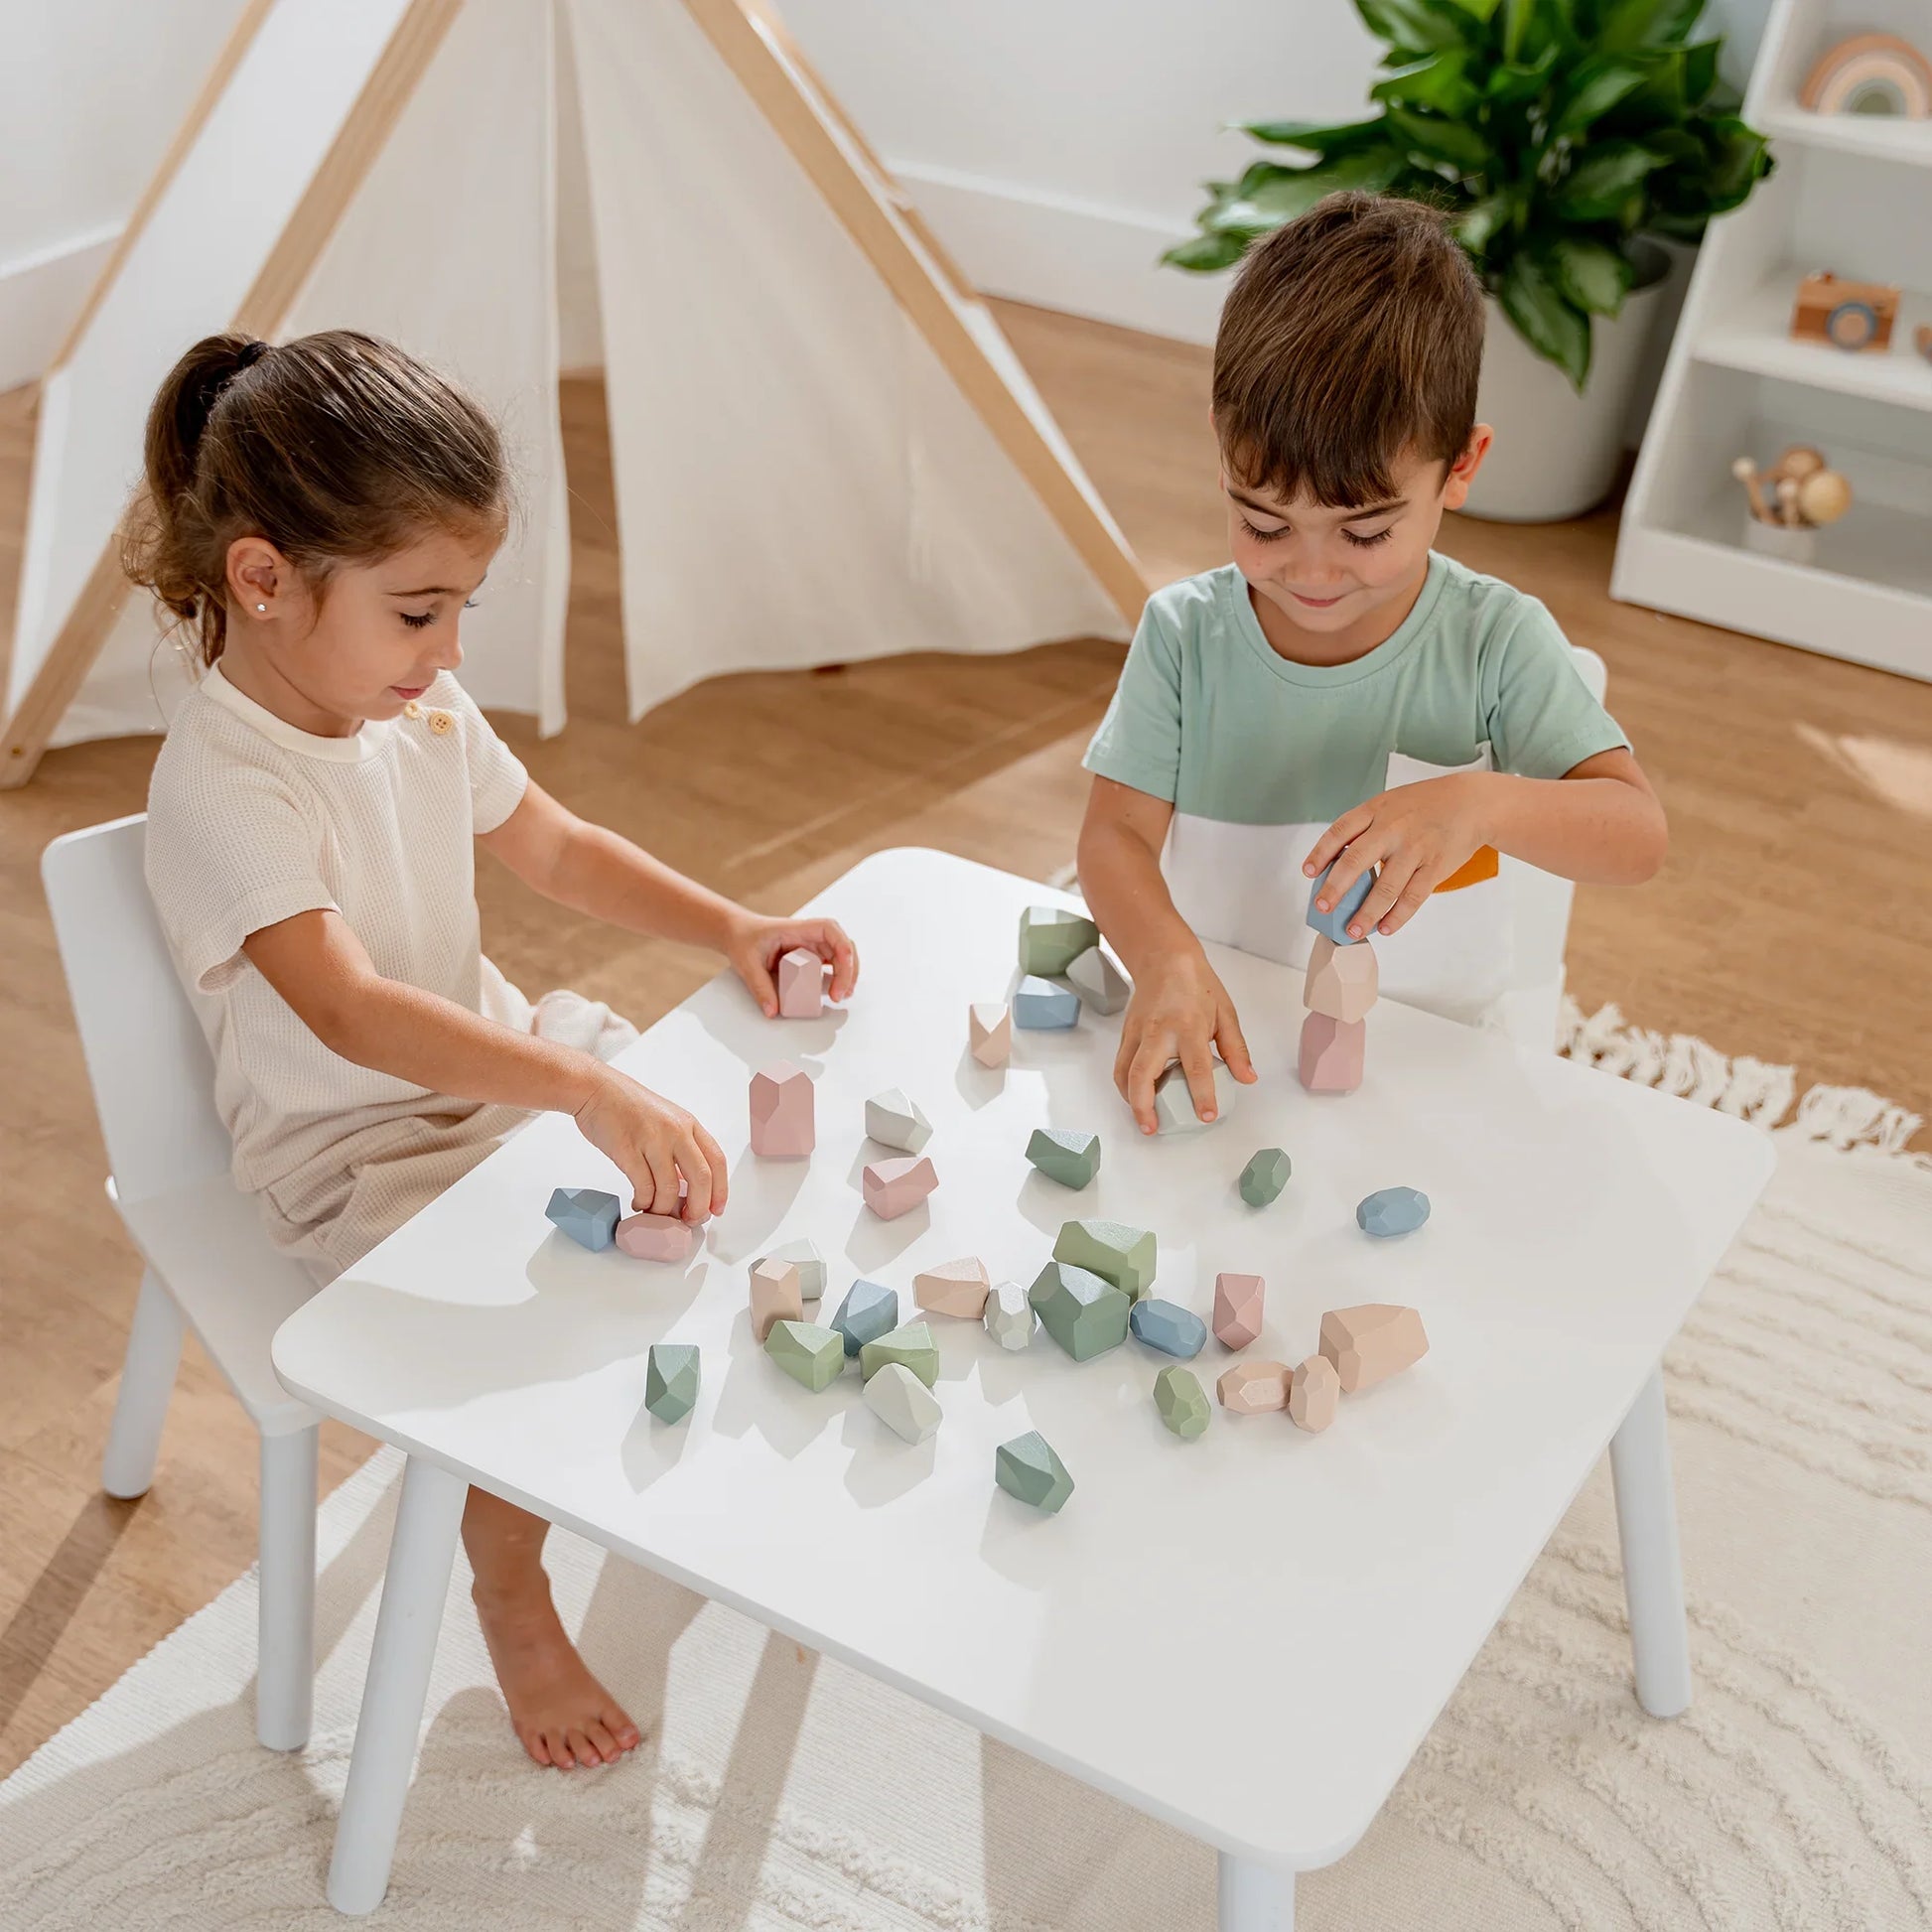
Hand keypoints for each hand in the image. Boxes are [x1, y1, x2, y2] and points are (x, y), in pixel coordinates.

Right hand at [573, 1067, 728, 1220]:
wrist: (596, 1090)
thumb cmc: (628, 1106)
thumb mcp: (666, 1121)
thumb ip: (679, 1149)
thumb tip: (686, 1187)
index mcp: (688, 1125)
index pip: (716, 1161)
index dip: (720, 1190)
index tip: (715, 1209)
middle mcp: (676, 1132)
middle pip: (701, 1179)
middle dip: (698, 1207)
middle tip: (688, 1220)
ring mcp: (653, 1140)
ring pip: (669, 1188)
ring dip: (664, 1209)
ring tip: (655, 1212)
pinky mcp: (628, 1150)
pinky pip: (644, 1187)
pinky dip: (644, 1202)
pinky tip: (639, 1203)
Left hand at [726, 913, 858, 1017]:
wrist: (736, 932)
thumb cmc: (742, 938)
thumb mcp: (747, 963)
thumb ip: (760, 987)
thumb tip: (773, 1010)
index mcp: (797, 929)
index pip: (830, 930)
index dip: (843, 947)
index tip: (843, 967)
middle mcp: (808, 936)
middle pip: (842, 946)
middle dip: (848, 969)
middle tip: (840, 994)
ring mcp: (811, 946)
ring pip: (840, 956)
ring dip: (846, 974)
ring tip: (842, 995)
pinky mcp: (809, 957)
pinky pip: (830, 964)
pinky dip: (837, 977)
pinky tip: (835, 991)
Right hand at [1113, 947, 1256, 1134]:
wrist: (1164, 960)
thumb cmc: (1197, 986)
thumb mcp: (1226, 1013)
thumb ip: (1235, 1049)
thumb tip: (1247, 1078)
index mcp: (1189, 1027)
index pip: (1196, 1067)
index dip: (1202, 1094)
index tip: (1206, 1115)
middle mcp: (1159, 1032)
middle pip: (1143, 1074)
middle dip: (1144, 1106)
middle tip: (1153, 1128)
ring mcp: (1137, 1033)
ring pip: (1124, 1072)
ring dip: (1131, 1100)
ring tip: (1143, 1119)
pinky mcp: (1126, 1033)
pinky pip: (1120, 1064)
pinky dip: (1125, 1085)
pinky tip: (1136, 1097)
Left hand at [1304, 773, 1493, 939]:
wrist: (1473, 803)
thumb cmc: (1423, 806)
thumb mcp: (1389, 804)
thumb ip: (1364, 828)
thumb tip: (1334, 862)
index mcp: (1376, 809)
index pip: (1339, 831)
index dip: (1321, 853)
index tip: (1308, 873)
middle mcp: (1393, 828)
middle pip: (1356, 861)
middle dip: (1336, 889)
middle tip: (1323, 908)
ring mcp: (1415, 848)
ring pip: (1385, 887)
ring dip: (1366, 913)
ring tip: (1353, 930)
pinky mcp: (1435, 867)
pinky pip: (1413, 897)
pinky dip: (1397, 916)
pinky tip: (1385, 928)